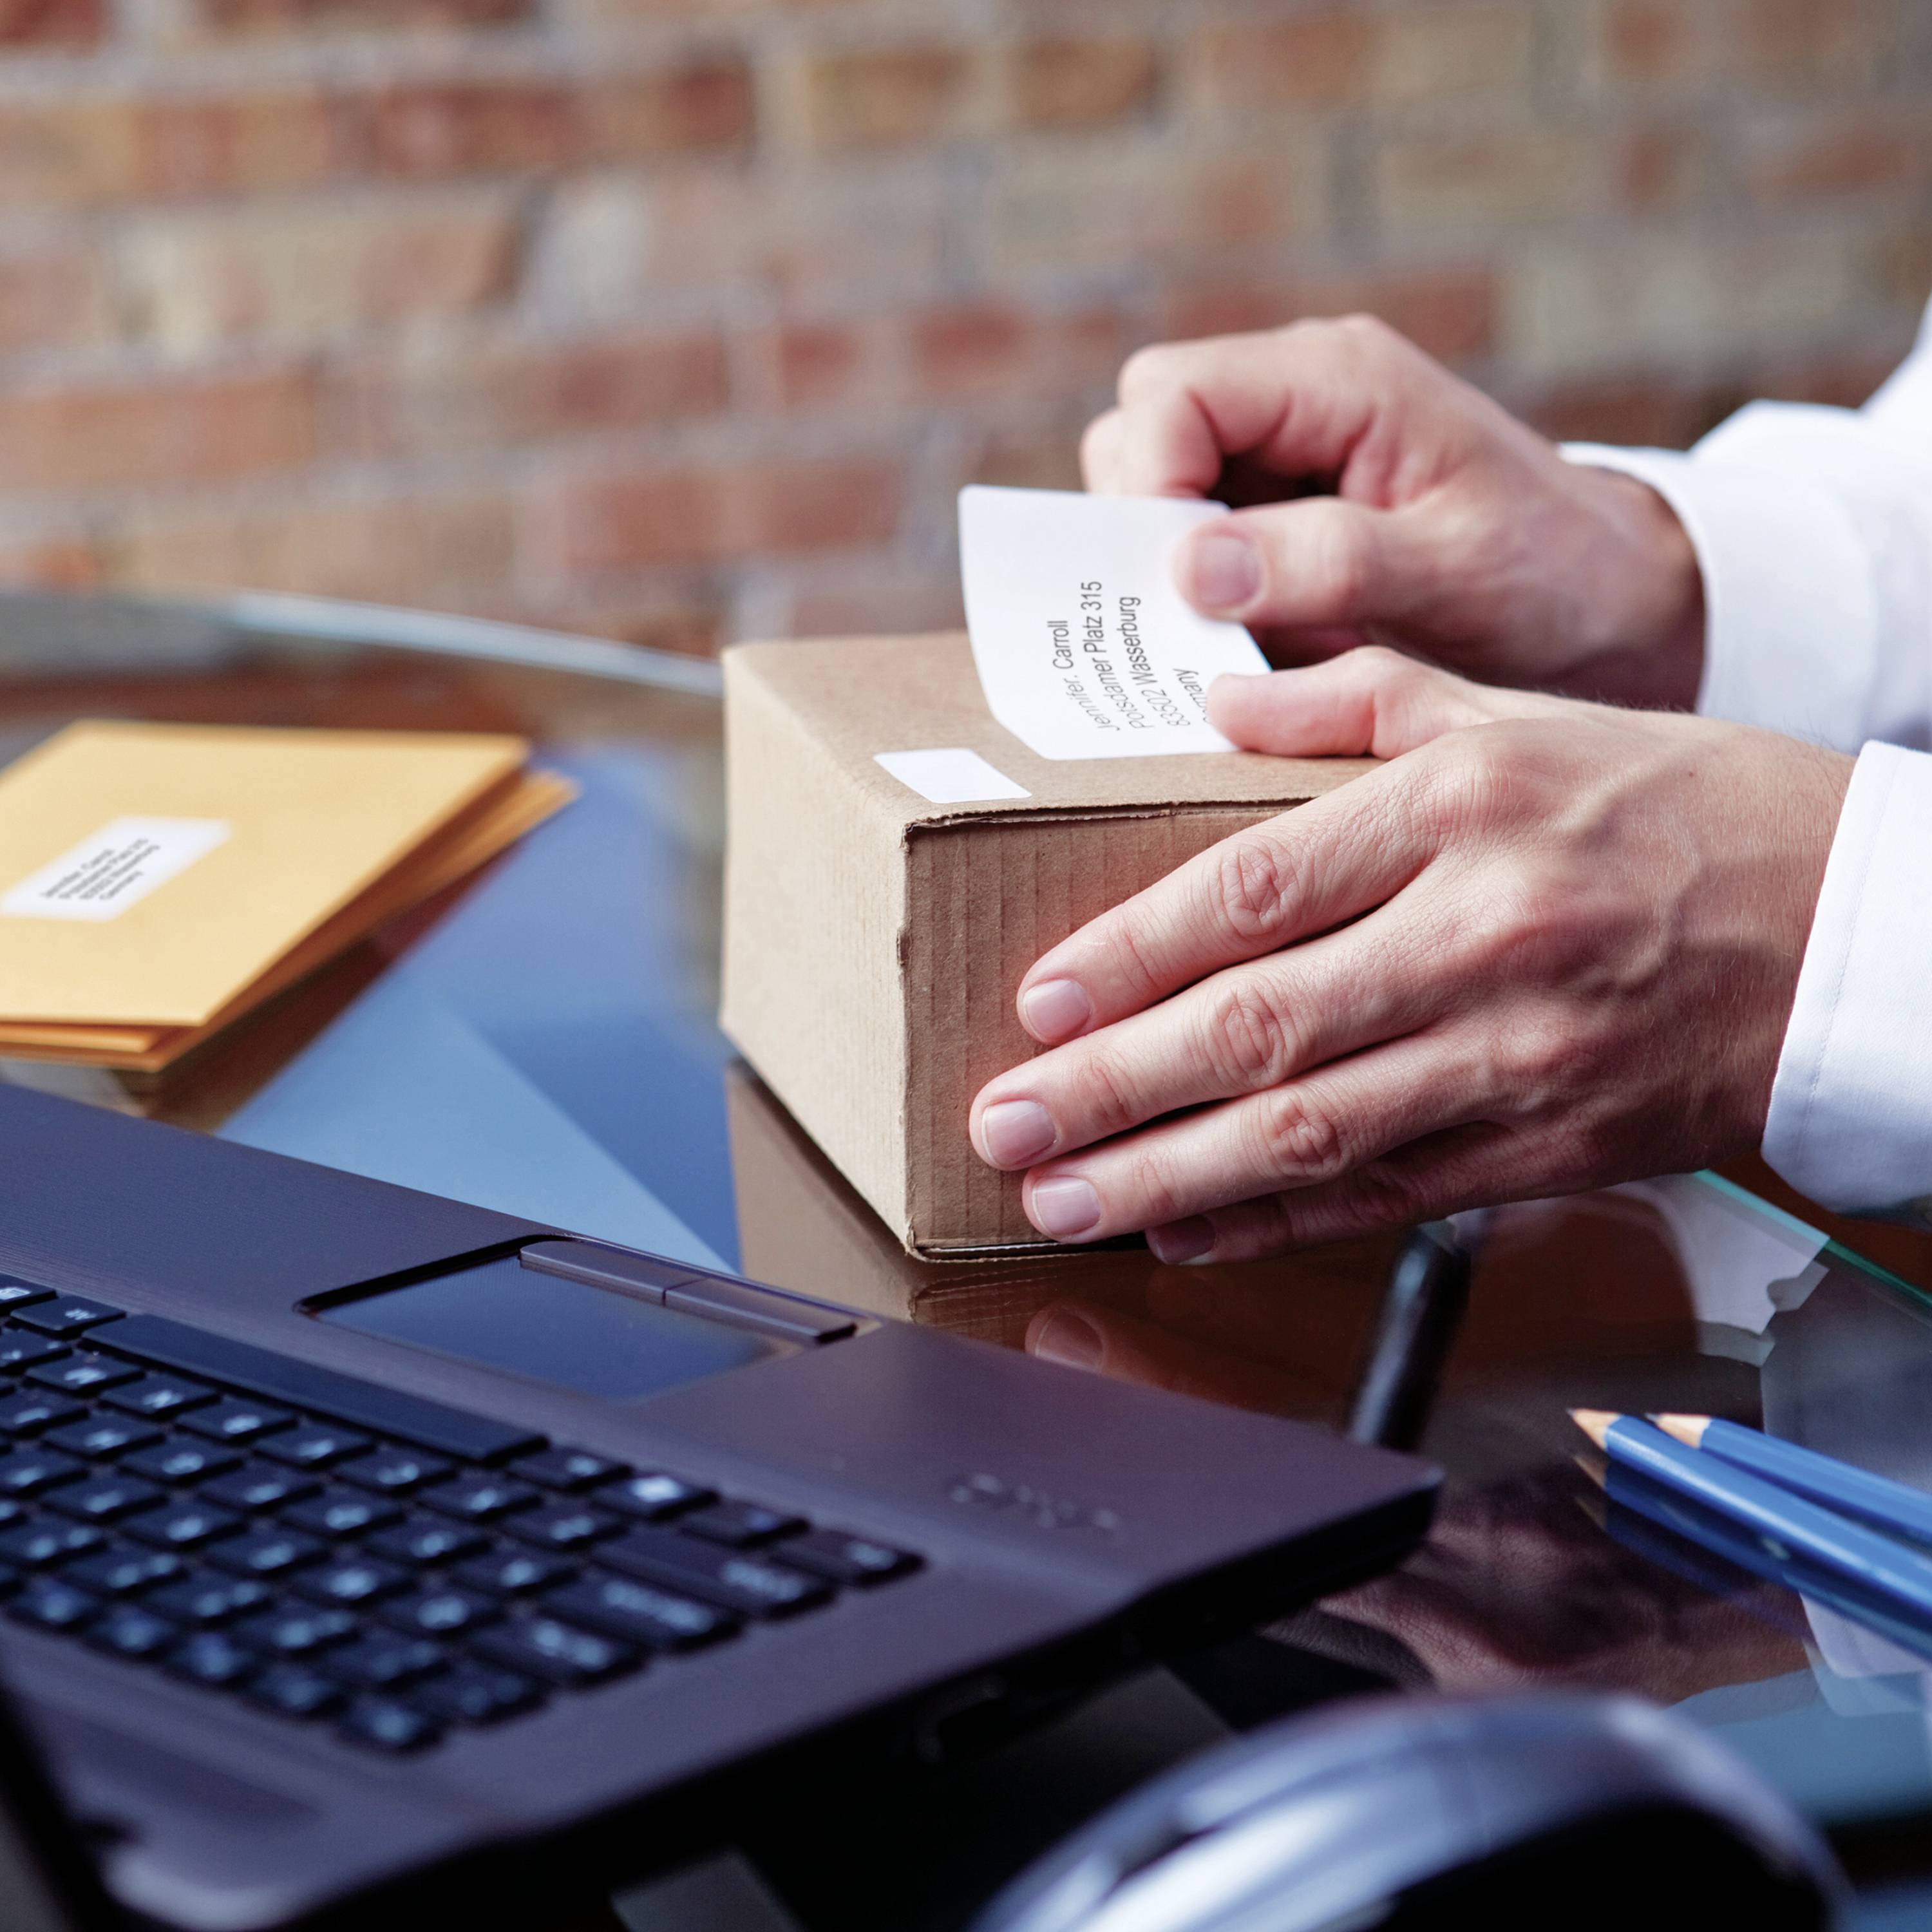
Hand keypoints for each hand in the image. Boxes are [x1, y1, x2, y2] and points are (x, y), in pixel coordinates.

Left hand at [969, 648, 1852, 1261]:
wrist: (1858, 929)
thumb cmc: (1677, 809)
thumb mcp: (1524, 710)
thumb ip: (1359, 696)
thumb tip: (1218, 696)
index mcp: (1465, 807)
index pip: (1255, 888)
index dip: (1129, 953)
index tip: (1036, 1000)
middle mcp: (1486, 932)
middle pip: (1260, 1026)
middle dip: (1111, 1088)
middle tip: (1003, 1124)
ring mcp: (1520, 1054)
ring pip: (1312, 1132)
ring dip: (1167, 1176)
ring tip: (1061, 1199)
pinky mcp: (1550, 1146)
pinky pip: (1388, 1195)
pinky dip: (1278, 1222)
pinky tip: (1187, 1231)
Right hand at [1081, 318, 1704, 706]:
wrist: (1611, 609)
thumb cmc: (1552, 578)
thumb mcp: (1451, 572)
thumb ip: (1326, 562)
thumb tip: (1190, 567)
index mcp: (1337, 379)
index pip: (1172, 396)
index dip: (1148, 488)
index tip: (1175, 589)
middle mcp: (1293, 401)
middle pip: (1139, 435)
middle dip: (1144, 534)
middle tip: (1197, 626)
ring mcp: (1277, 459)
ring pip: (1148, 494)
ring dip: (1166, 576)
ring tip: (1234, 643)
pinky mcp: (1274, 520)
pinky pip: (1187, 546)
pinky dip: (1194, 604)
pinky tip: (1246, 651)